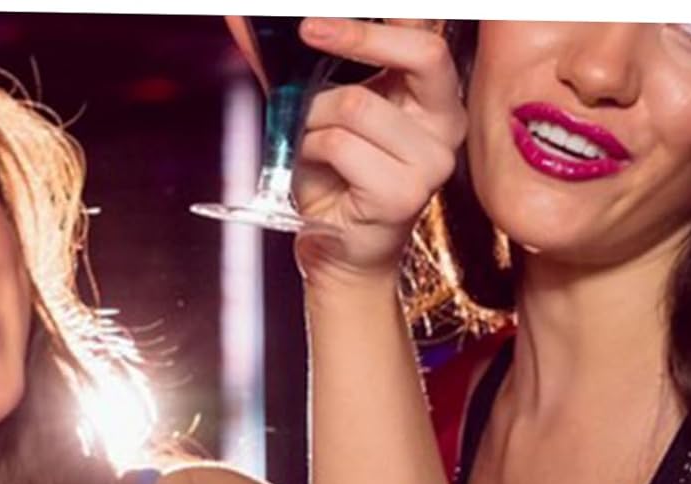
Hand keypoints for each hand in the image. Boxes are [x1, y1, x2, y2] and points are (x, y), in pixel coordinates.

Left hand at [291, 18, 464, 288]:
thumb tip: (243, 20)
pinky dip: (312, 150)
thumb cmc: (335, 181)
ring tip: (310, 143)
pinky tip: (316, 168)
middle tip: (310, 31)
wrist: (338, 253)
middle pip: (420, 53)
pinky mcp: (404, 194)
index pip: (427, 37)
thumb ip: (305, 67)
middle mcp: (448, 125)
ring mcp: (432, 162)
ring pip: (358, 105)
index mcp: (438, 99)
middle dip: (357, 36)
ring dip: (315, 120)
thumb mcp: (325, 114)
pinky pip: (341, 146)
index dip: (381, 20)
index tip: (325, 17)